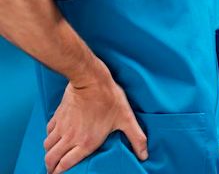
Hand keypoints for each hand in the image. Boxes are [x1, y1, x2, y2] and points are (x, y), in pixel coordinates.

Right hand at [43, 59, 147, 173]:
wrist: (90, 80)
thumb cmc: (109, 99)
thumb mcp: (127, 119)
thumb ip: (136, 138)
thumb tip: (144, 155)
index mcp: (85, 143)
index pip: (65, 165)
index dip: (60, 173)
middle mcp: (70, 138)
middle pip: (51, 159)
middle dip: (51, 167)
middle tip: (53, 170)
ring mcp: (62, 127)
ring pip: (47, 146)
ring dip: (49, 153)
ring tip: (53, 156)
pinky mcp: (57, 115)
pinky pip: (48, 132)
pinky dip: (49, 138)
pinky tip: (53, 137)